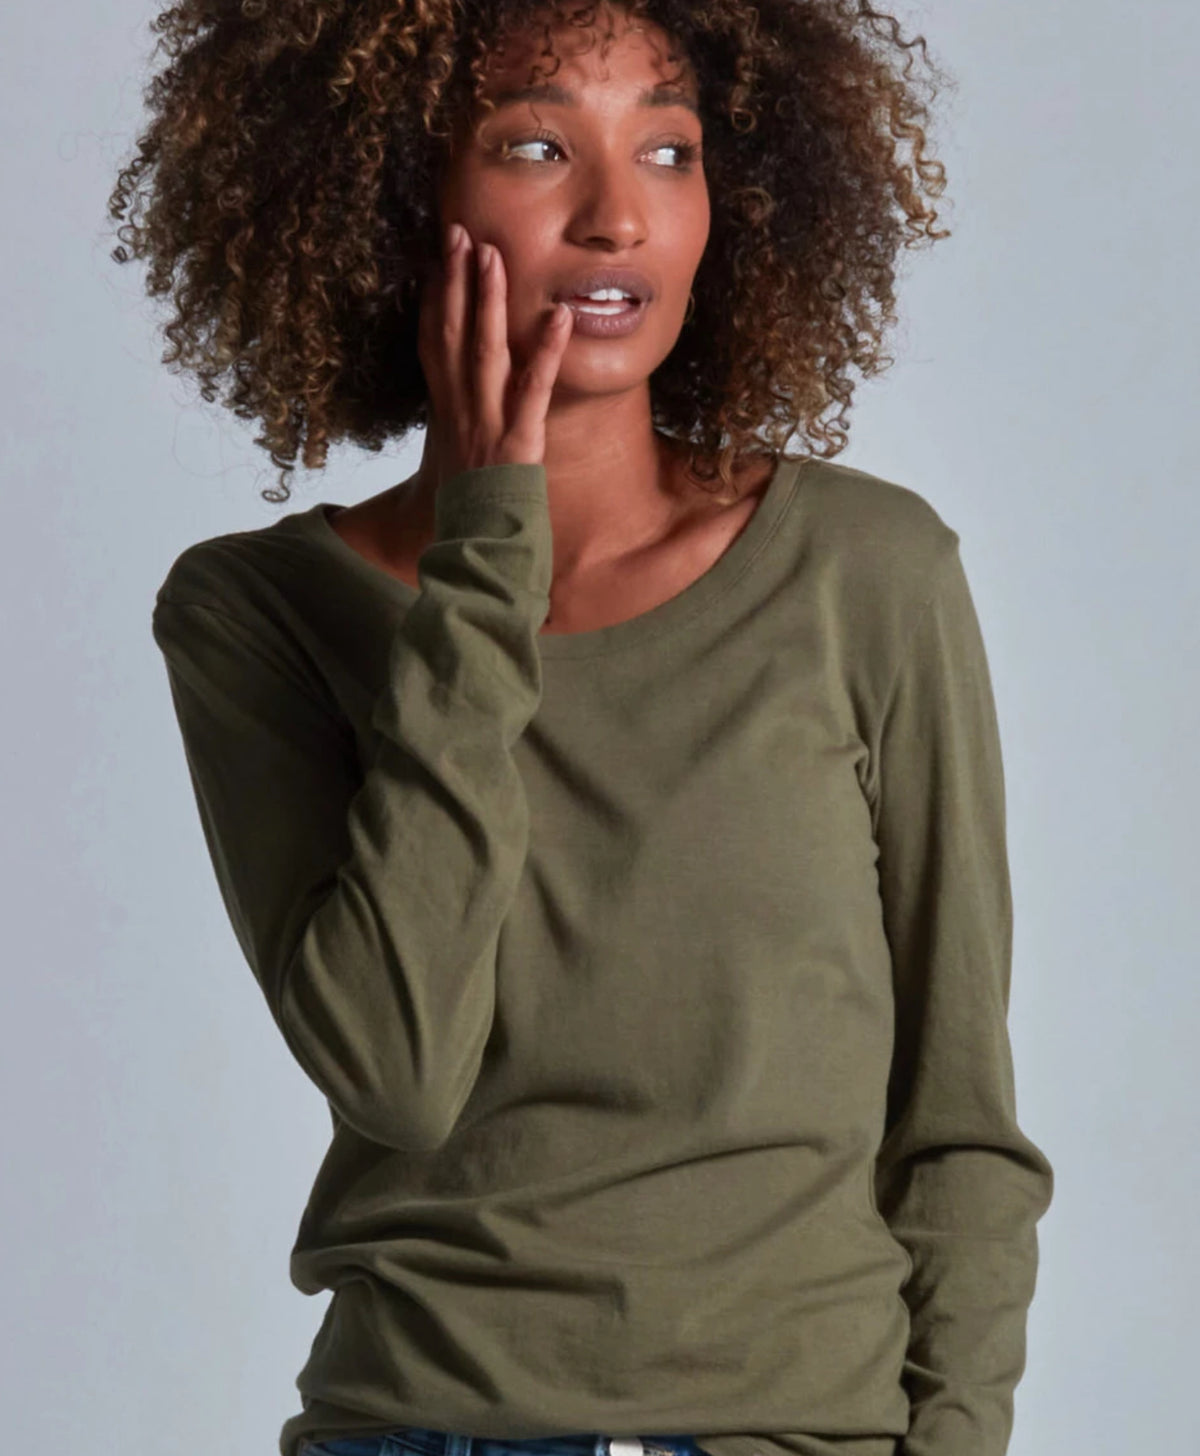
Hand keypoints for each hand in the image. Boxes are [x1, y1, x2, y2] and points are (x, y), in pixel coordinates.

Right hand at [417, 222, 573, 485]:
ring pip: (484, 351)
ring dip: (488, 300)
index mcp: (446, 409)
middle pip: (451, 334)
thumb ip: (461, 415)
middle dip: (453, 280)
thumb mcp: (457, 450)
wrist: (476, 543)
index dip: (433, 297)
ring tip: (494, 254)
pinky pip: (532, 390)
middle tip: (459, 230)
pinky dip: (545, 353)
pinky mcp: (518, 441)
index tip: (436, 256)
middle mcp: (459, 408)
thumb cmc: (471, 500)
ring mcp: (487, 422)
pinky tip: (560, 317)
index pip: (432, 342)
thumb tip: (463, 389)